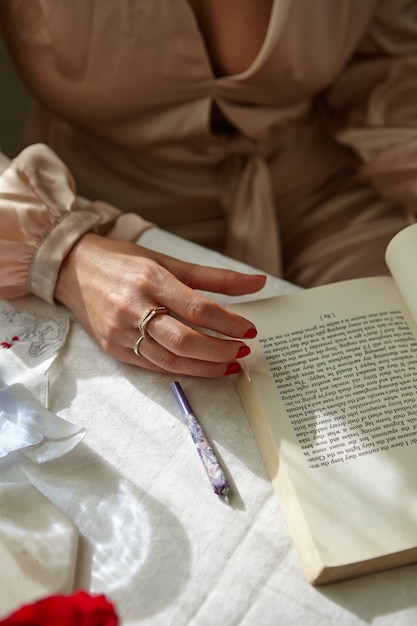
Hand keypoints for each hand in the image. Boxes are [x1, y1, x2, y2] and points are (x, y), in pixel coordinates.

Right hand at [55, 234, 265, 376]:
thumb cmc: (124, 262)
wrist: (72, 269)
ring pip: (170, 359)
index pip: (199, 308)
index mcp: (150, 278)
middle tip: (242, 351)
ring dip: (205, 367)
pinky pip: (154, 366)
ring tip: (228, 364)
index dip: (229, 322)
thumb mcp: (168, 260)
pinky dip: (182, 369)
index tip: (249, 329)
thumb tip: (258, 282)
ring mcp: (121, 331)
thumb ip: (214, 276)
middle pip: (186, 339)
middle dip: (220, 350)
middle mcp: (134, 306)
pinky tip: (200, 366)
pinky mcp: (114, 348)